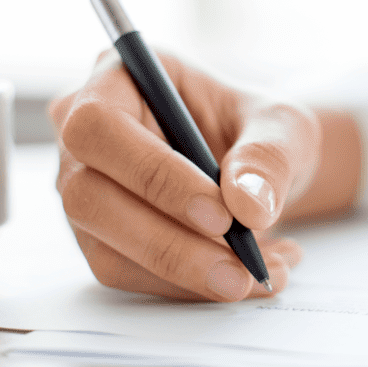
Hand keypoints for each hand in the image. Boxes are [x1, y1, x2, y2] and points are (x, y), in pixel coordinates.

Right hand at [49, 50, 319, 300]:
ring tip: (256, 275)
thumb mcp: (283, 126)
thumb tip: (248, 206)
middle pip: (88, 196)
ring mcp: (84, 189)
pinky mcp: (99, 238)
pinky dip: (188, 288)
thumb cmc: (260, 130)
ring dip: (184, 275)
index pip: (100, 125)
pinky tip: (245, 278)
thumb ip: (269, 155)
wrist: (261, 170)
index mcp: (117, 78)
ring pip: (106, 248)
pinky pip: (128, 275)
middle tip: (239, 268)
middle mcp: (84, 136)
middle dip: (168, 242)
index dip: (152, 174)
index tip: (219, 214)